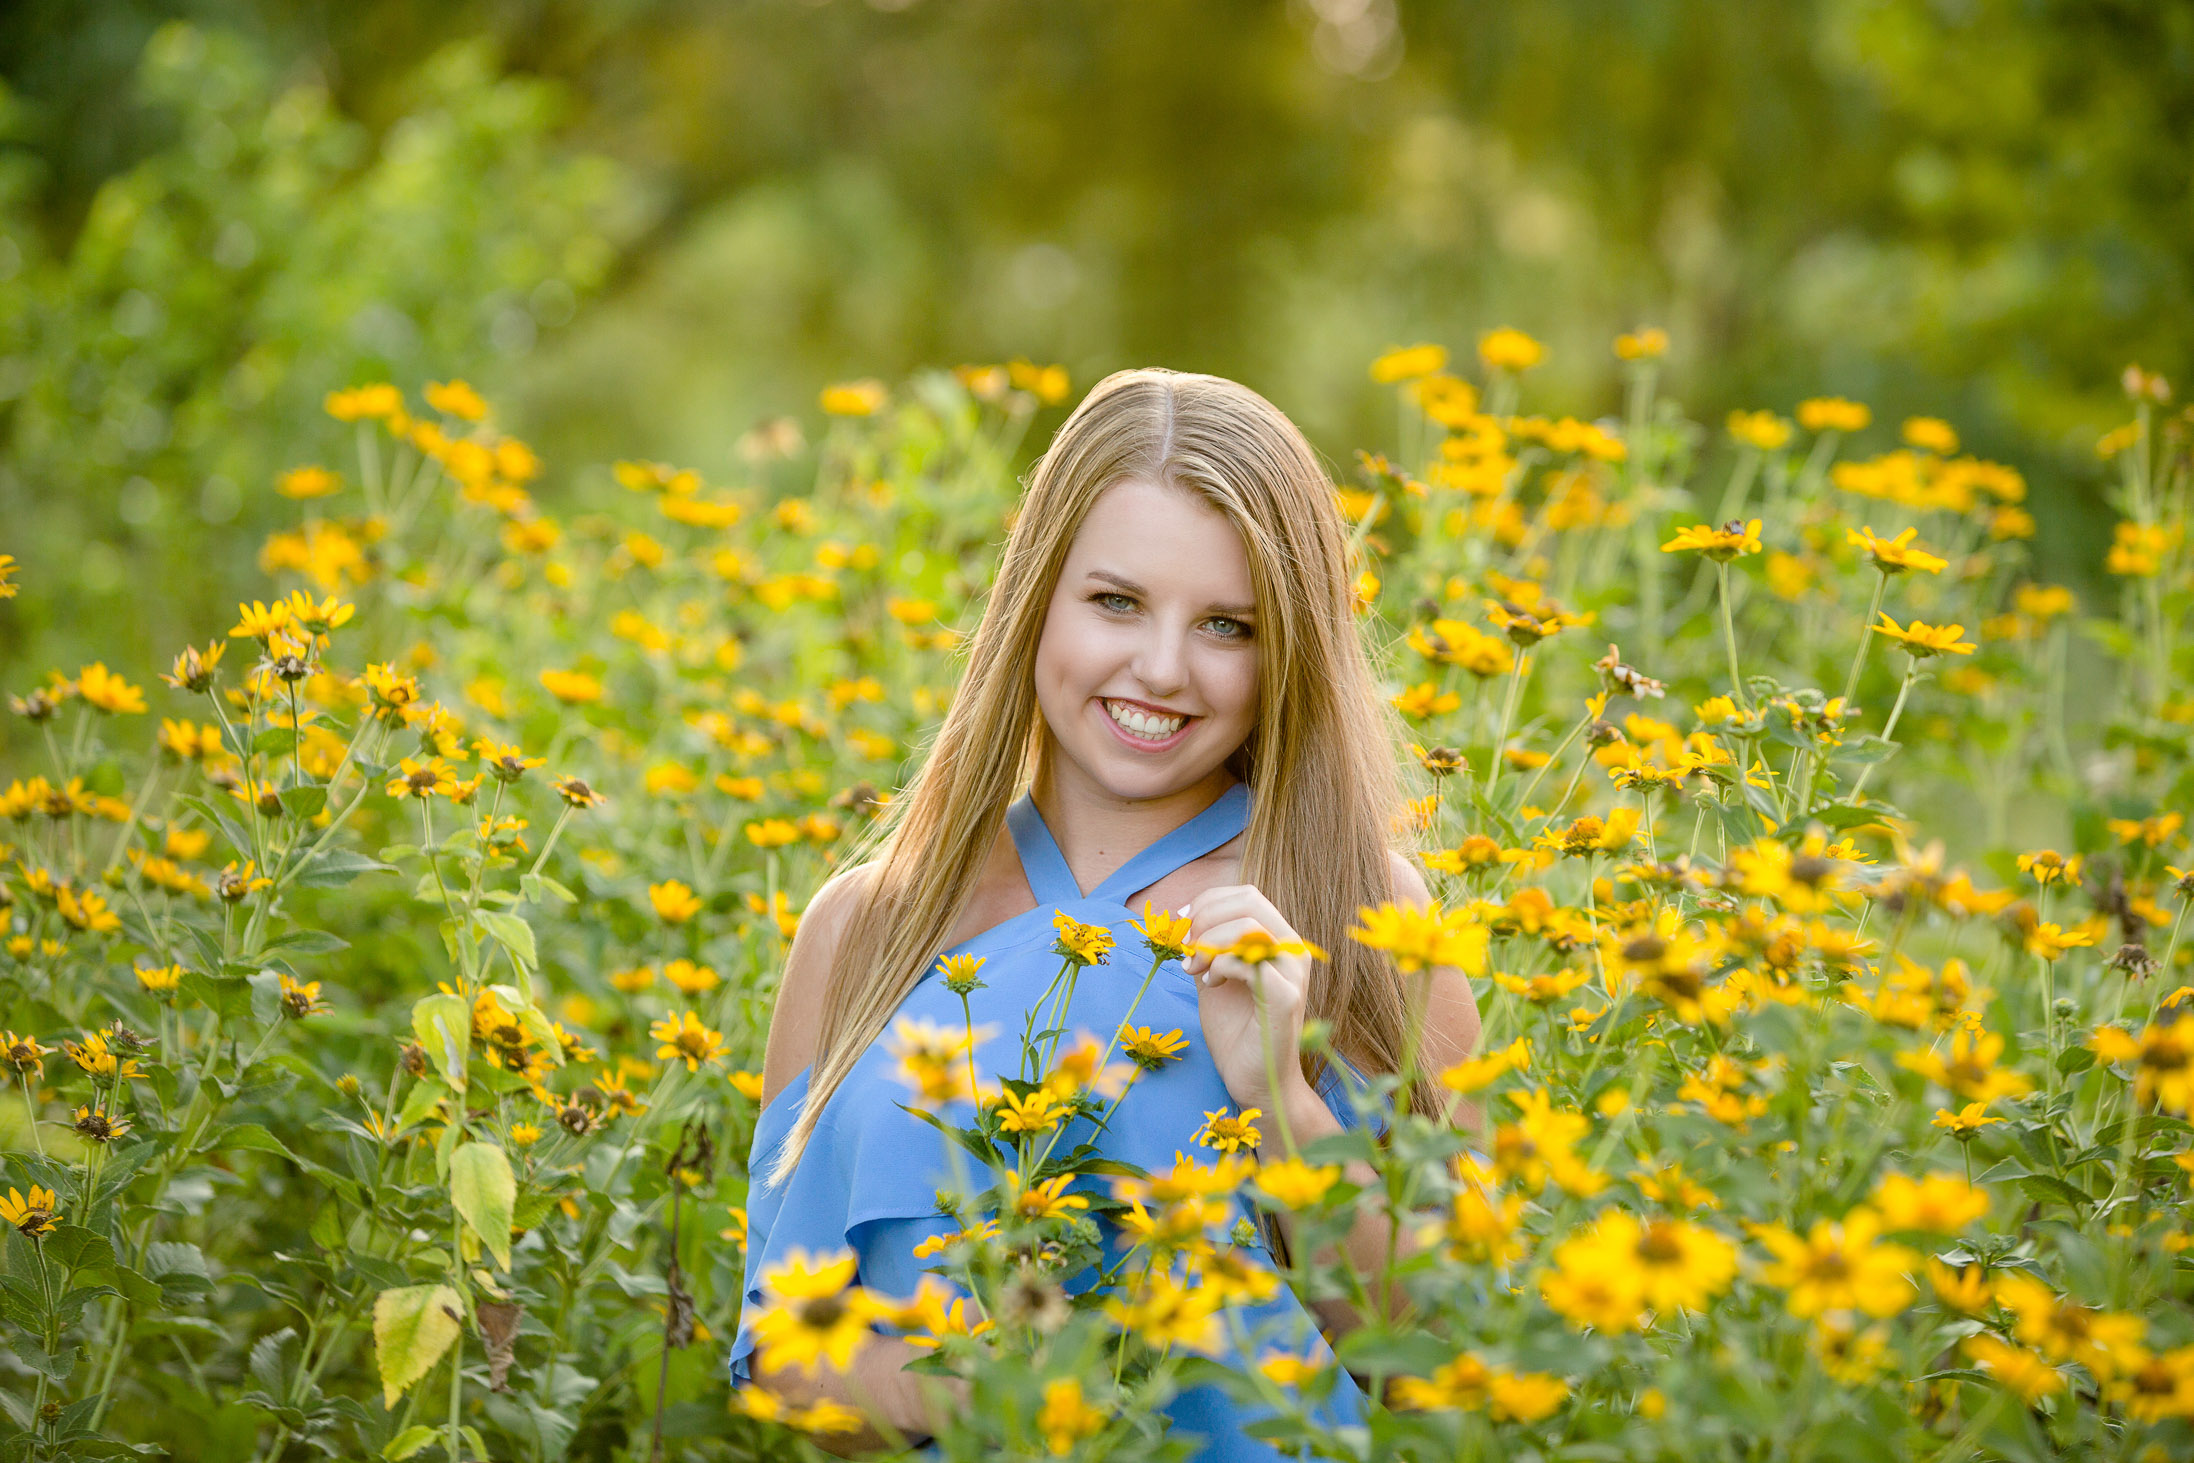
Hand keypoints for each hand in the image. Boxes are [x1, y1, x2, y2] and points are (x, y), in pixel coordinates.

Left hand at [1180, 883, 1323, 1122]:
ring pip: (1249, 928)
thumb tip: (1184, 918)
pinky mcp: (1285, 999)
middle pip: (1249, 902)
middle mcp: (1293, 951)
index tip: (1182, 924)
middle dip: (1205, 918)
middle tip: (1186, 948)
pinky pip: (1248, 962)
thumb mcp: (1214, 977)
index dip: (1209, 901)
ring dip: (1209, 942)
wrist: (1255, 1081)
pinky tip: (1210, 985)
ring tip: (1194, 968)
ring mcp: (1293, 974)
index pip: (1247, 895)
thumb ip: (1207, 947)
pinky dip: (1220, 966)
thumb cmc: (1237, 1030)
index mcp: (1279, 941)